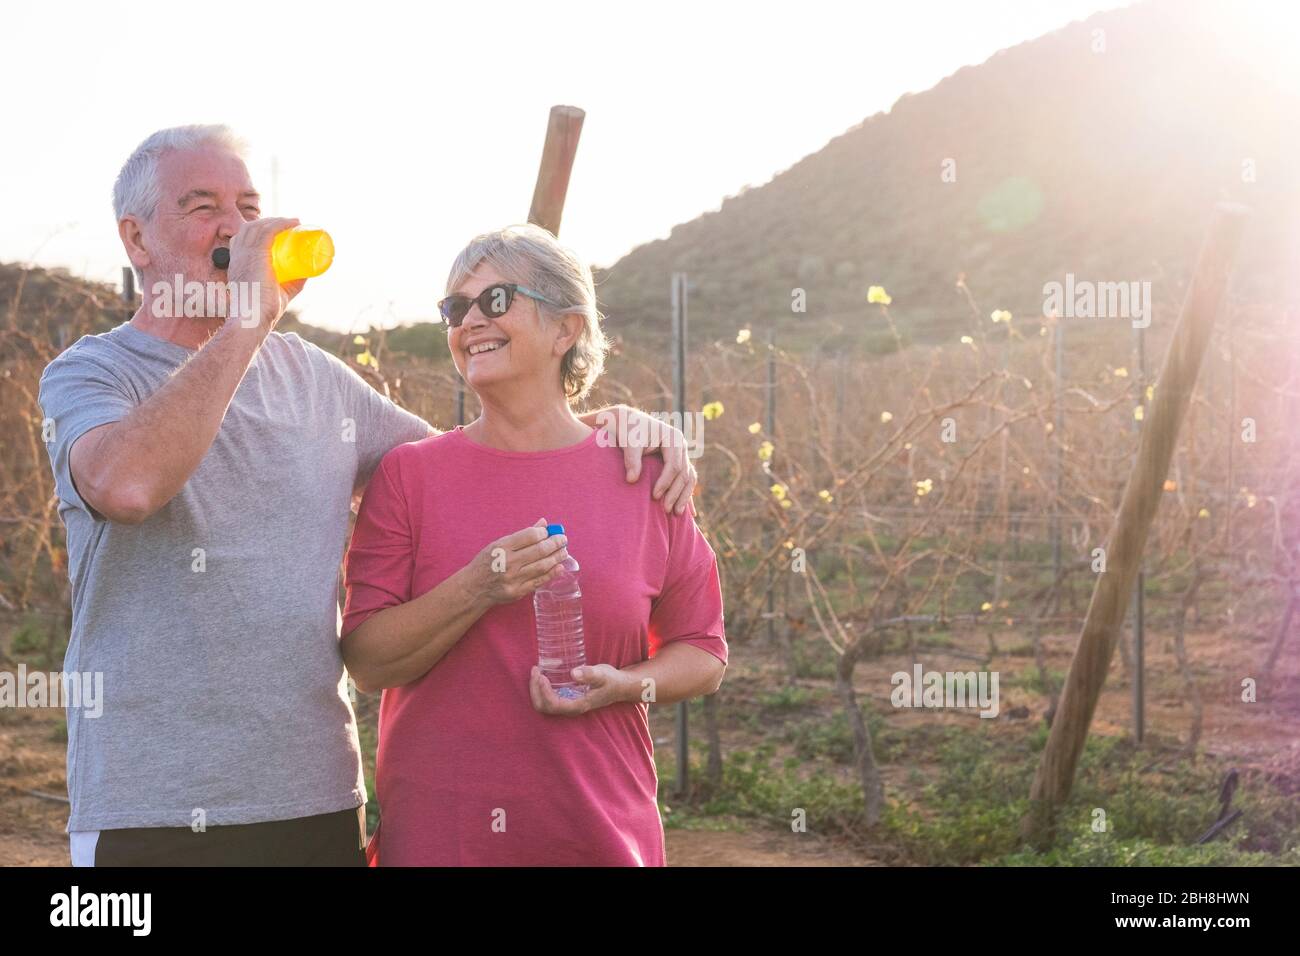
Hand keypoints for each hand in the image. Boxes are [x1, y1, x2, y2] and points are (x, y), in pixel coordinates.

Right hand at [225, 216, 306, 334]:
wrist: (252, 321)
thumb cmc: (263, 313)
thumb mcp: (279, 293)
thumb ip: (292, 283)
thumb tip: (309, 272)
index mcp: (237, 263)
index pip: (243, 238)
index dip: (259, 230)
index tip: (277, 230)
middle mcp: (238, 256)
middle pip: (251, 228)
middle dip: (270, 222)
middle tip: (290, 226)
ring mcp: (245, 254)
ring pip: (260, 227)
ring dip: (277, 220)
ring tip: (294, 223)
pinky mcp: (255, 255)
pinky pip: (268, 231)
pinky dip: (281, 224)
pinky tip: (294, 222)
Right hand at [462, 518, 568, 607]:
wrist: (474, 587)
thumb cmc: (487, 562)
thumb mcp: (499, 544)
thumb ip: (522, 535)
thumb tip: (543, 524)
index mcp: (502, 547)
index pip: (530, 536)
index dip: (544, 532)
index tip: (550, 531)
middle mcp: (508, 562)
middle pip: (539, 550)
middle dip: (555, 543)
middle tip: (563, 540)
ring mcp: (513, 578)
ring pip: (542, 566)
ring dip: (557, 557)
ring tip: (564, 552)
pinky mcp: (518, 592)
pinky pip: (539, 581)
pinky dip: (552, 573)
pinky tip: (559, 566)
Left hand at [528, 664, 635, 715]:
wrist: (620, 686)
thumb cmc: (612, 681)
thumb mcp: (603, 675)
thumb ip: (590, 674)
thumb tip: (573, 673)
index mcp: (578, 705)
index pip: (553, 705)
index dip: (544, 692)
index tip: (542, 676)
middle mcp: (570, 708)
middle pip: (544, 707)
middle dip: (535, 690)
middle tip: (536, 670)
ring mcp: (568, 704)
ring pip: (543, 703)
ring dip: (536, 688)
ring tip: (536, 670)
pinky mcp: (567, 698)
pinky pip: (548, 697)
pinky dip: (541, 687)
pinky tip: (543, 673)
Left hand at [603, 406, 697, 515]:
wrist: (629, 422)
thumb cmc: (629, 430)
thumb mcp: (629, 442)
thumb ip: (631, 459)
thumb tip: (631, 480)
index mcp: (673, 438)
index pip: (674, 465)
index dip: (665, 482)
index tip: (654, 497)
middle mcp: (681, 445)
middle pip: (684, 473)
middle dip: (676, 493)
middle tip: (665, 510)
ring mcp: (682, 454)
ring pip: (689, 478)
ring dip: (684, 496)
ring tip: (676, 514)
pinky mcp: (678, 461)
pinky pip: (686, 479)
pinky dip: (685, 494)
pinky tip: (687, 511)